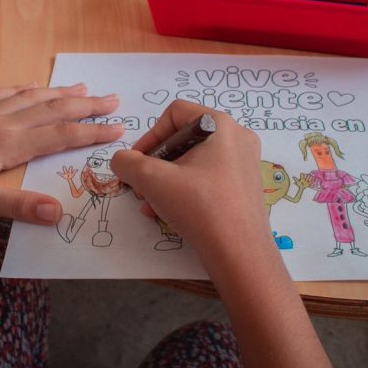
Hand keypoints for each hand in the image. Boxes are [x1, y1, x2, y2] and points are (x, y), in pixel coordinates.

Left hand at [0, 84, 123, 224]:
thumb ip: (20, 206)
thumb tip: (58, 212)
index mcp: (10, 143)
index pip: (60, 136)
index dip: (92, 132)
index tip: (119, 128)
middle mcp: (2, 122)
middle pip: (51, 110)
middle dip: (85, 105)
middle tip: (113, 97)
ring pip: (29, 98)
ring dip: (58, 92)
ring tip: (81, 87)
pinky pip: (0, 94)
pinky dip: (20, 88)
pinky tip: (27, 85)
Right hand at [110, 100, 269, 260]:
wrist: (239, 253)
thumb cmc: (199, 207)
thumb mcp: (152, 180)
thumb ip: (128, 163)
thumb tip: (122, 160)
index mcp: (221, 125)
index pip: (175, 114)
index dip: (150, 136)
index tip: (137, 164)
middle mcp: (238, 138)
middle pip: (184, 140)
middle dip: (156, 165)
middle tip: (142, 188)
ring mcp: (245, 163)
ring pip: (194, 162)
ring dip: (167, 181)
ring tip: (152, 205)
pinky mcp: (245, 186)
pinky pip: (208, 177)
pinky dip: (186, 190)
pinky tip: (169, 213)